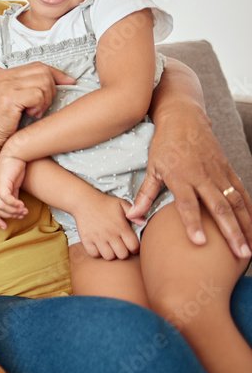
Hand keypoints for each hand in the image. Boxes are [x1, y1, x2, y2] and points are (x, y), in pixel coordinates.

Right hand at [0, 63, 75, 149]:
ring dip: (45, 99)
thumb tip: (59, 81)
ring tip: (36, 111)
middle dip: (51, 89)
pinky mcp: (9, 98)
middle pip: (43, 71)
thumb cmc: (1, 124)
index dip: (57, 74)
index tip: (69, 82)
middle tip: (43, 105)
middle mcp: (4, 77)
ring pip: (43, 82)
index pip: (38, 65)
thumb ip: (28, 87)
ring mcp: (6, 86)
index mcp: (5, 74)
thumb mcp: (12, 99)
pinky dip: (40, 106)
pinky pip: (38, 94)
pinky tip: (31, 114)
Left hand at [0, 151, 27, 228]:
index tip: (4, 226)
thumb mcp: (13, 184)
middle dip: (9, 216)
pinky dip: (14, 205)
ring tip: (24, 210)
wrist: (15, 152)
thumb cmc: (15, 167)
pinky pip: (6, 200)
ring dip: (14, 211)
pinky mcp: (2, 183)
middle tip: (21, 215)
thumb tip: (17, 208)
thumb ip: (13, 195)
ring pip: (2, 207)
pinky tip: (22, 205)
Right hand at [74, 192, 138, 259]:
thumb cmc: (103, 202)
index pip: (134, 247)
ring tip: (110, 247)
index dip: (135, 248)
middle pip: (122, 255)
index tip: (131, 245)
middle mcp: (110, 234)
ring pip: (109, 257)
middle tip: (120, 246)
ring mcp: (97, 238)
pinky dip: (97, 253)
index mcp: (121, 226)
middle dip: (123, 252)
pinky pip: (94, 254)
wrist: (83, 200)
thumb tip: (144, 223)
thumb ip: (135, 214)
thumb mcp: (122, 204)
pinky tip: (99, 246)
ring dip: (111, 253)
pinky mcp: (86, 240)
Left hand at [127, 111, 251, 258]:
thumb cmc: (164, 145)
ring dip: (245, 225)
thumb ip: (145, 195)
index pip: (187, 204)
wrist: (184, 119)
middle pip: (219, 208)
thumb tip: (131, 217)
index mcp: (181, 177)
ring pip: (236, 202)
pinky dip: (249, 209)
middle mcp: (203, 176)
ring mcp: (218, 173)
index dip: (192, 223)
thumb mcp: (151, 168)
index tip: (199, 243)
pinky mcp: (228, 169)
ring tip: (249, 248)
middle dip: (231, 232)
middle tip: (240, 254)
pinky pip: (241, 192)